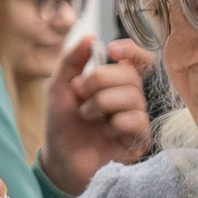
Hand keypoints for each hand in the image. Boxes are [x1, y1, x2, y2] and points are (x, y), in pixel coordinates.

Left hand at [42, 39, 152, 195]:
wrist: (59, 160)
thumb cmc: (62, 126)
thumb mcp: (58, 88)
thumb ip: (71, 61)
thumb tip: (90, 37)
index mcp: (114, 83)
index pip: (137, 60)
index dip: (131, 51)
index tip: (111, 51)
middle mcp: (128, 99)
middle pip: (131, 75)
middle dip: (100, 79)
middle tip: (78, 92)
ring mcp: (135, 119)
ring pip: (133, 97)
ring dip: (102, 102)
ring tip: (86, 115)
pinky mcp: (139, 141)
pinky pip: (138, 121)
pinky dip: (117, 121)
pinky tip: (104, 132)